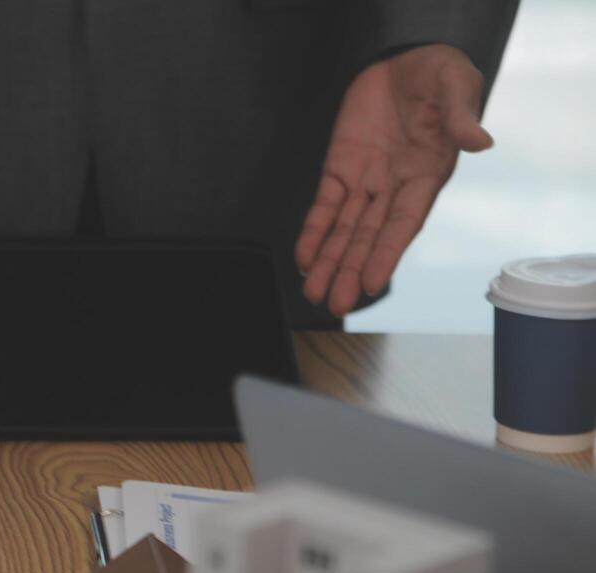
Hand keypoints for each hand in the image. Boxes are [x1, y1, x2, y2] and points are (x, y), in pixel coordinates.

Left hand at [297, 44, 492, 317]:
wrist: (405, 57)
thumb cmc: (439, 73)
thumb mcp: (456, 83)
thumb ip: (461, 114)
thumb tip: (480, 141)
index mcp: (428, 174)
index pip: (404, 222)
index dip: (387, 253)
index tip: (372, 283)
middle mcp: (395, 186)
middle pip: (369, 236)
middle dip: (351, 269)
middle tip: (335, 304)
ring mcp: (366, 180)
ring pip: (344, 229)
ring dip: (329, 260)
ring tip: (314, 292)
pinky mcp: (340, 168)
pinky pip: (325, 205)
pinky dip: (312, 231)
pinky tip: (303, 258)